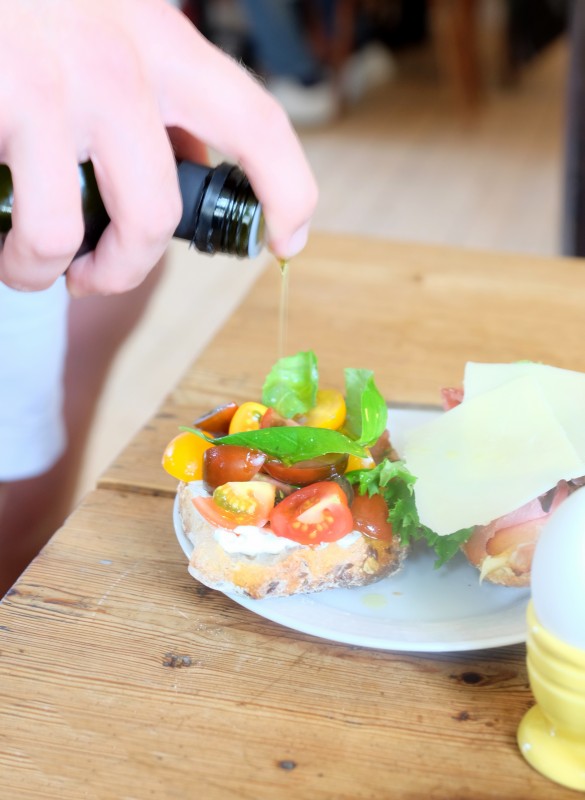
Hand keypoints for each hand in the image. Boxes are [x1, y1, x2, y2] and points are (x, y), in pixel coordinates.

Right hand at [0, 0, 316, 294]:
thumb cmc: (30, 17)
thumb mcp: (108, 36)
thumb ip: (153, 94)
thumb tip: (190, 158)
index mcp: (162, 43)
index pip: (257, 124)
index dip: (287, 193)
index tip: (287, 241)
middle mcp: (119, 60)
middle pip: (160, 210)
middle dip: (127, 268)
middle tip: (95, 277)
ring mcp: (59, 84)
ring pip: (81, 230)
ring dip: (52, 271)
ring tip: (31, 265)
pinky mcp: (5, 102)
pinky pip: (35, 226)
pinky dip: (18, 257)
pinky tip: (3, 242)